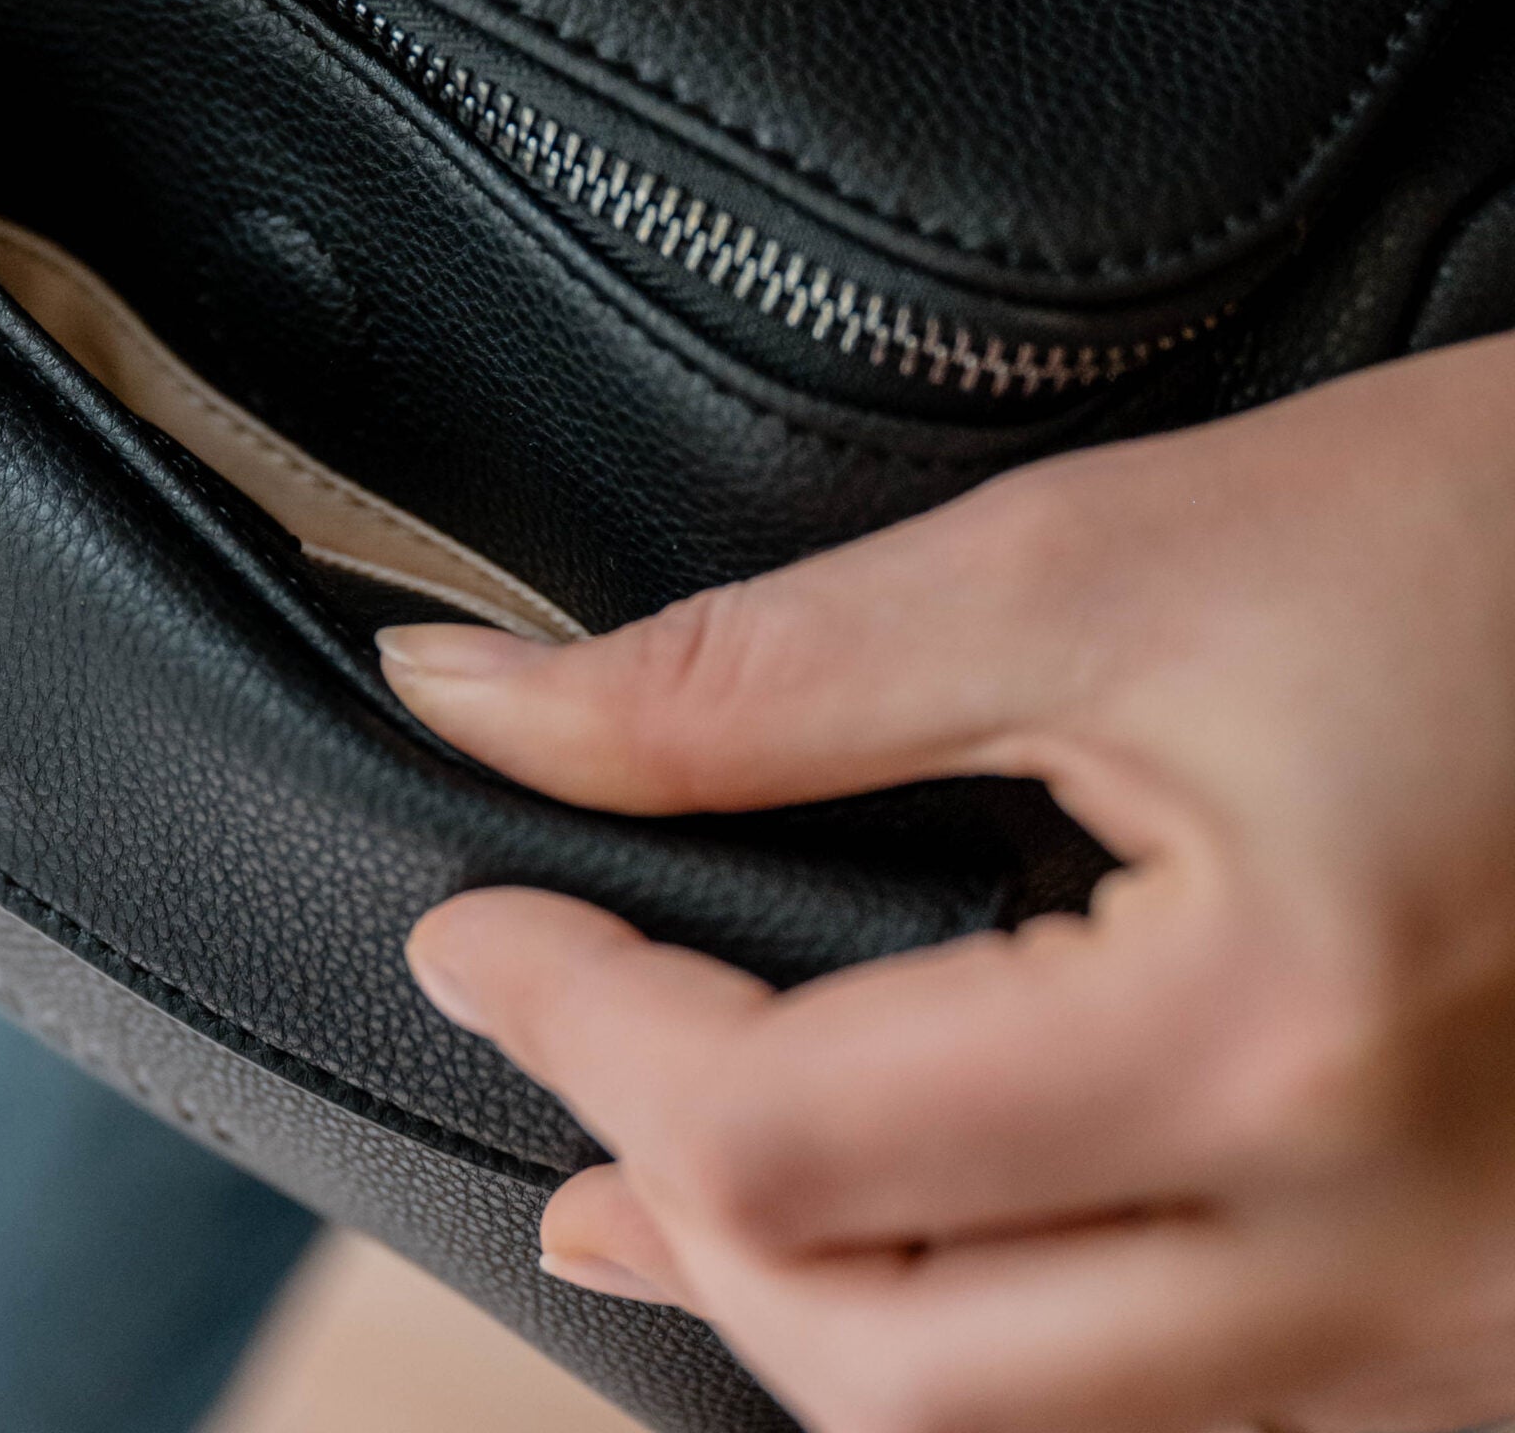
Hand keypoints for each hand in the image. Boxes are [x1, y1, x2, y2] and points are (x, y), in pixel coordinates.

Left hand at [381, 334, 1514, 1432]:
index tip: (474, 926)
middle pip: (896, 1366)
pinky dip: (995, 1328)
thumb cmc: (1495, 543)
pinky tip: (915, 1230)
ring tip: (657, 1172)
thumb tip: (484, 708)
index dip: (578, 1022)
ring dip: (812, 1295)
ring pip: (1034, 1428)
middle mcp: (1396, 1265)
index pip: (792, 1140)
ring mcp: (1466, 1334)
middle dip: (673, 1197)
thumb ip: (762, 675)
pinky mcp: (1490, 1323)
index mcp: (1280, 1052)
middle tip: (551, 1032)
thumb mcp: (1099, 563)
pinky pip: (1186, 1408)